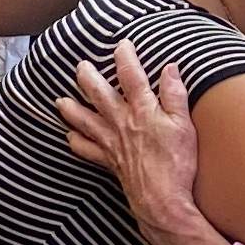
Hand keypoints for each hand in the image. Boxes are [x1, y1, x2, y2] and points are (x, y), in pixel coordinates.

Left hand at [56, 40, 229, 244]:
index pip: (131, 76)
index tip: (121, 44)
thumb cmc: (177, 163)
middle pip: (99, 94)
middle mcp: (122, 123)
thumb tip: (169, 68)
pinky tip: (70, 136)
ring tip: (60, 100)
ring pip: (85, 120)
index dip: (125, 57)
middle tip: (80, 66)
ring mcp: (112, 143)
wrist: (162, 200)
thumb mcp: (184, 125)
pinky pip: (86, 150)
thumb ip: (175, 94)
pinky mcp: (109, 162)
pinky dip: (76, 142)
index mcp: (143, 110)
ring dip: (72, 109)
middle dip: (88, 77)